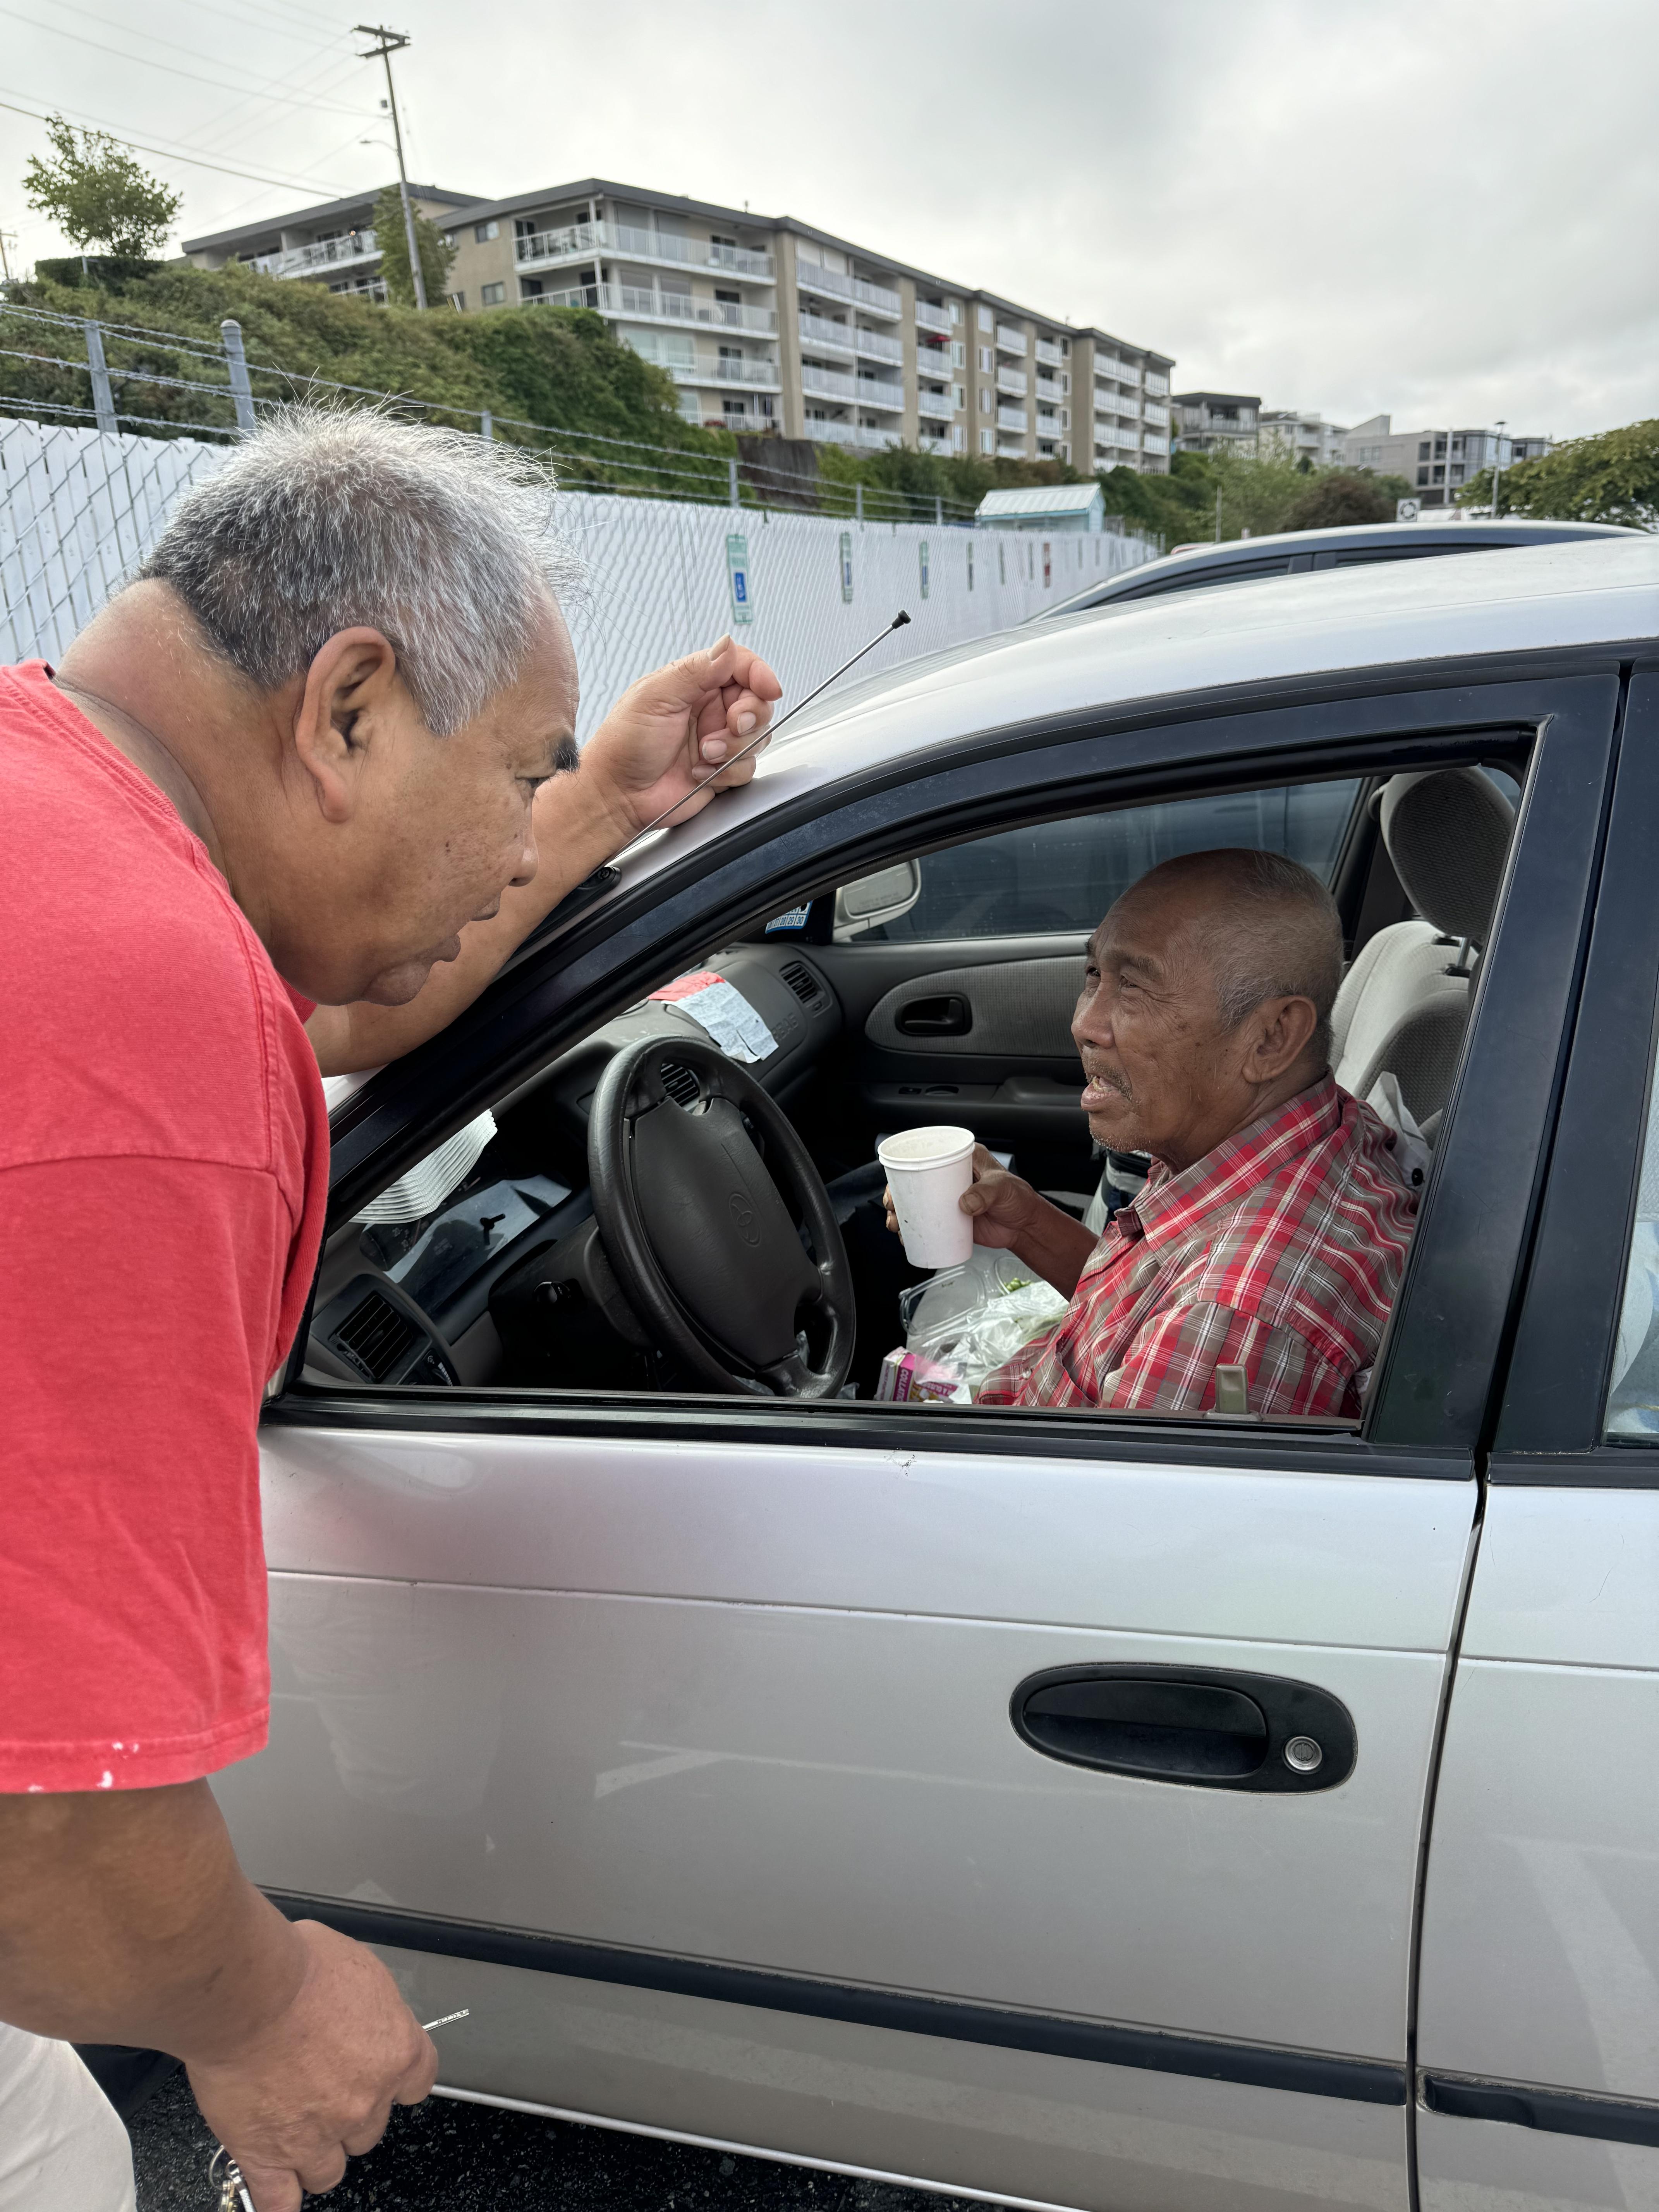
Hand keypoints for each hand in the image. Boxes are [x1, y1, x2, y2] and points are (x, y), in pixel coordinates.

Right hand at [187, 1920, 436, 2211]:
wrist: (246, 1992)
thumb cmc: (296, 1966)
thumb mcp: (354, 1964)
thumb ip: (364, 2001)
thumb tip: (354, 2003)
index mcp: (396, 2051)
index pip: (418, 2082)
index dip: (395, 2078)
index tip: (380, 2074)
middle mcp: (365, 2101)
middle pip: (370, 2128)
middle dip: (348, 2112)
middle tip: (321, 2087)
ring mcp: (317, 2136)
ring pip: (329, 2170)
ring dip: (315, 2153)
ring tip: (294, 2128)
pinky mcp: (268, 2155)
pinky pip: (280, 2200)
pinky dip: (279, 2197)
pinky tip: (278, 2186)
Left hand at [579, 637, 781, 840]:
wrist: (618, 795)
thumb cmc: (624, 744)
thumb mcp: (655, 697)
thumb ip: (695, 670)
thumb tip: (726, 643)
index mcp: (693, 683)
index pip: (740, 666)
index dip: (759, 674)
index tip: (768, 688)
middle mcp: (708, 709)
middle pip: (757, 702)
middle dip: (749, 715)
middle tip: (731, 724)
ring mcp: (717, 740)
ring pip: (757, 737)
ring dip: (735, 747)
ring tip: (704, 753)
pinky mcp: (721, 770)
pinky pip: (747, 768)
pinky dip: (727, 773)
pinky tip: (700, 773)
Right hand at [884, 1146, 1096, 1297]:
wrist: (1025, 1226)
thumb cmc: (1018, 1198)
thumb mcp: (1003, 1188)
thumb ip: (986, 1193)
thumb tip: (965, 1203)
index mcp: (961, 1158)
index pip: (929, 1155)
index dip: (908, 1165)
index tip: (897, 1178)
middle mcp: (950, 1177)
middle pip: (915, 1181)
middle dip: (897, 1193)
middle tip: (893, 1205)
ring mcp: (947, 1199)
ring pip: (916, 1203)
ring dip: (901, 1213)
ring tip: (896, 1224)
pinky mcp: (949, 1219)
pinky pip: (926, 1222)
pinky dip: (913, 1229)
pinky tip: (905, 1237)